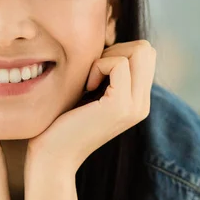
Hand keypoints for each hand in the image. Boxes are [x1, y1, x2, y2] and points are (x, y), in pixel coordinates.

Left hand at [26, 40, 156, 172]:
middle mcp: (142, 104)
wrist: (52, 157)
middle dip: (116, 49)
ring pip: (140, 51)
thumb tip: (106, 41)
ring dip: (107, 57)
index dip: (118, 51)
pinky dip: (99, 66)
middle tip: (92, 73)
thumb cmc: (60, 123)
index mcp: (137, 101)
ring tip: (90, 82)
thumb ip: (104, 74)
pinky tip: (86, 87)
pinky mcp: (121, 107)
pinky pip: (119, 63)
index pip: (145, 54)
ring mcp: (135, 106)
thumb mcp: (88, 93)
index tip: (94, 71)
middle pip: (147, 49)